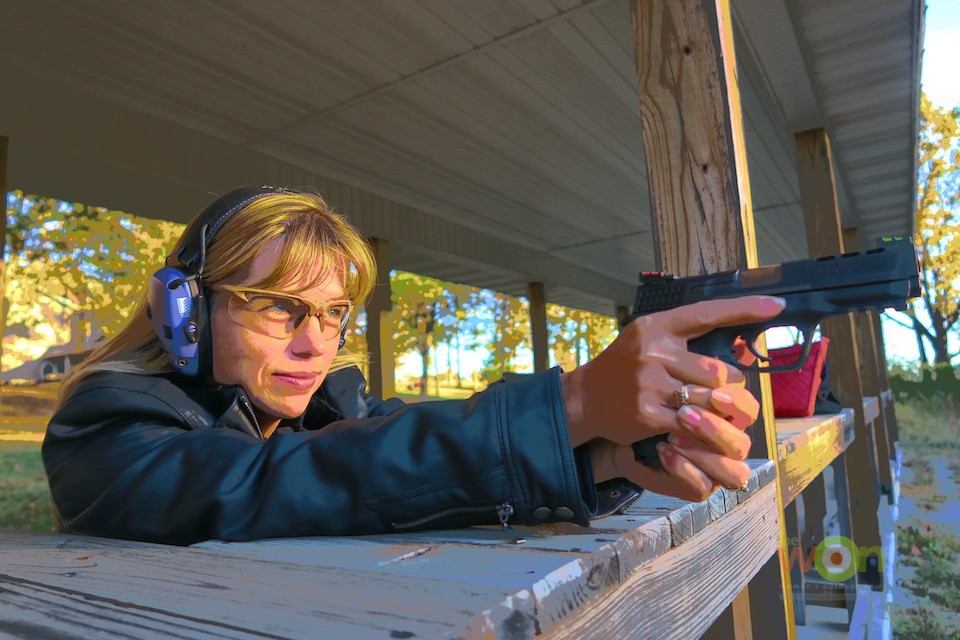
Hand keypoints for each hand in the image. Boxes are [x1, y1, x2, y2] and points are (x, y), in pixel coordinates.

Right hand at [562, 295, 783, 447]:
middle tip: (719, 392)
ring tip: (709, 408)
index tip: (777, 305)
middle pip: (717, 369)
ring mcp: (650, 383)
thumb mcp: (649, 341)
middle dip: (726, 384)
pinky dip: (700, 427)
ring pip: (710, 397)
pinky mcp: (649, 413)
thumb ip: (688, 340)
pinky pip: (693, 422)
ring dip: (717, 407)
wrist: (585, 398)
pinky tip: (692, 426)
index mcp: (657, 327)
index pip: (706, 313)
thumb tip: (743, 344)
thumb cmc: (625, 367)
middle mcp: (653, 351)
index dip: (744, 309)